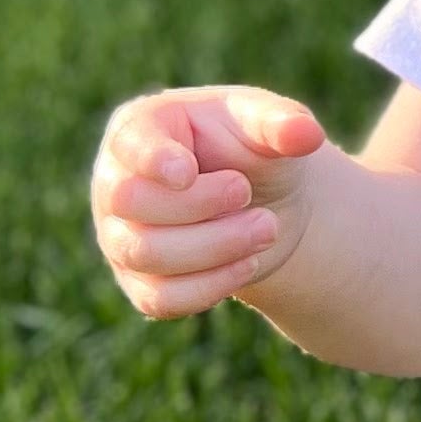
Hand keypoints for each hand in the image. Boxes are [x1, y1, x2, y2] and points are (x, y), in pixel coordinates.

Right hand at [90, 86, 326, 319]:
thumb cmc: (251, 149)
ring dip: (214, 247)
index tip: (187, 172)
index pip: (128, 143)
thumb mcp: (266, 123)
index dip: (152, 160)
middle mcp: (115, 183)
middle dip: (198, 205)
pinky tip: (248, 265)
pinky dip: (209, 287)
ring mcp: (120, 236)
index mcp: (139, 128)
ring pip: (145, 254)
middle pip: (131, 202)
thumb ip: (281, 122)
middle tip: (249, 195)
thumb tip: (305, 132)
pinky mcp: (140, 283)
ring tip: (266, 228)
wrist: (263, 202)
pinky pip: (159, 299)